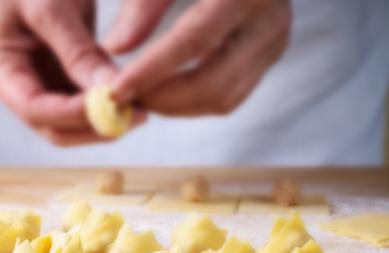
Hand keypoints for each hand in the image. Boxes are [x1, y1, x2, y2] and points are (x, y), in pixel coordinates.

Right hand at [0, 0, 145, 145]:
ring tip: (143, 109)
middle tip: (135, 117)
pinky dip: (109, 104)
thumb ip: (77, 50)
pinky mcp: (61, 76)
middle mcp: (14, 82)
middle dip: (93, 126)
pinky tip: (137, 98)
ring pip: (72, 122)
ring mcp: (38, 82)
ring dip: (105, 121)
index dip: (72, 114)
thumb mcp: (51, 3)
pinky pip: (85, 103)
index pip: (33, 108)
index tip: (113, 106)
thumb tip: (109, 92)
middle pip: (53, 126)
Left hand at [105, 0, 290, 115]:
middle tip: (123, 101)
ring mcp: (274, 41)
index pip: (192, 42)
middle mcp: (270, 19)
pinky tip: (162, 93)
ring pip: (223, 99)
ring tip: (139, 97)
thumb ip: (143, 3)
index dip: (150, 71)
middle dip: (163, 100)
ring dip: (176, 107)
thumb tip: (114, 48)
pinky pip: (231, 96)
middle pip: (212, 83)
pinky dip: (193, 102)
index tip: (115, 91)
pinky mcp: (270, 55)